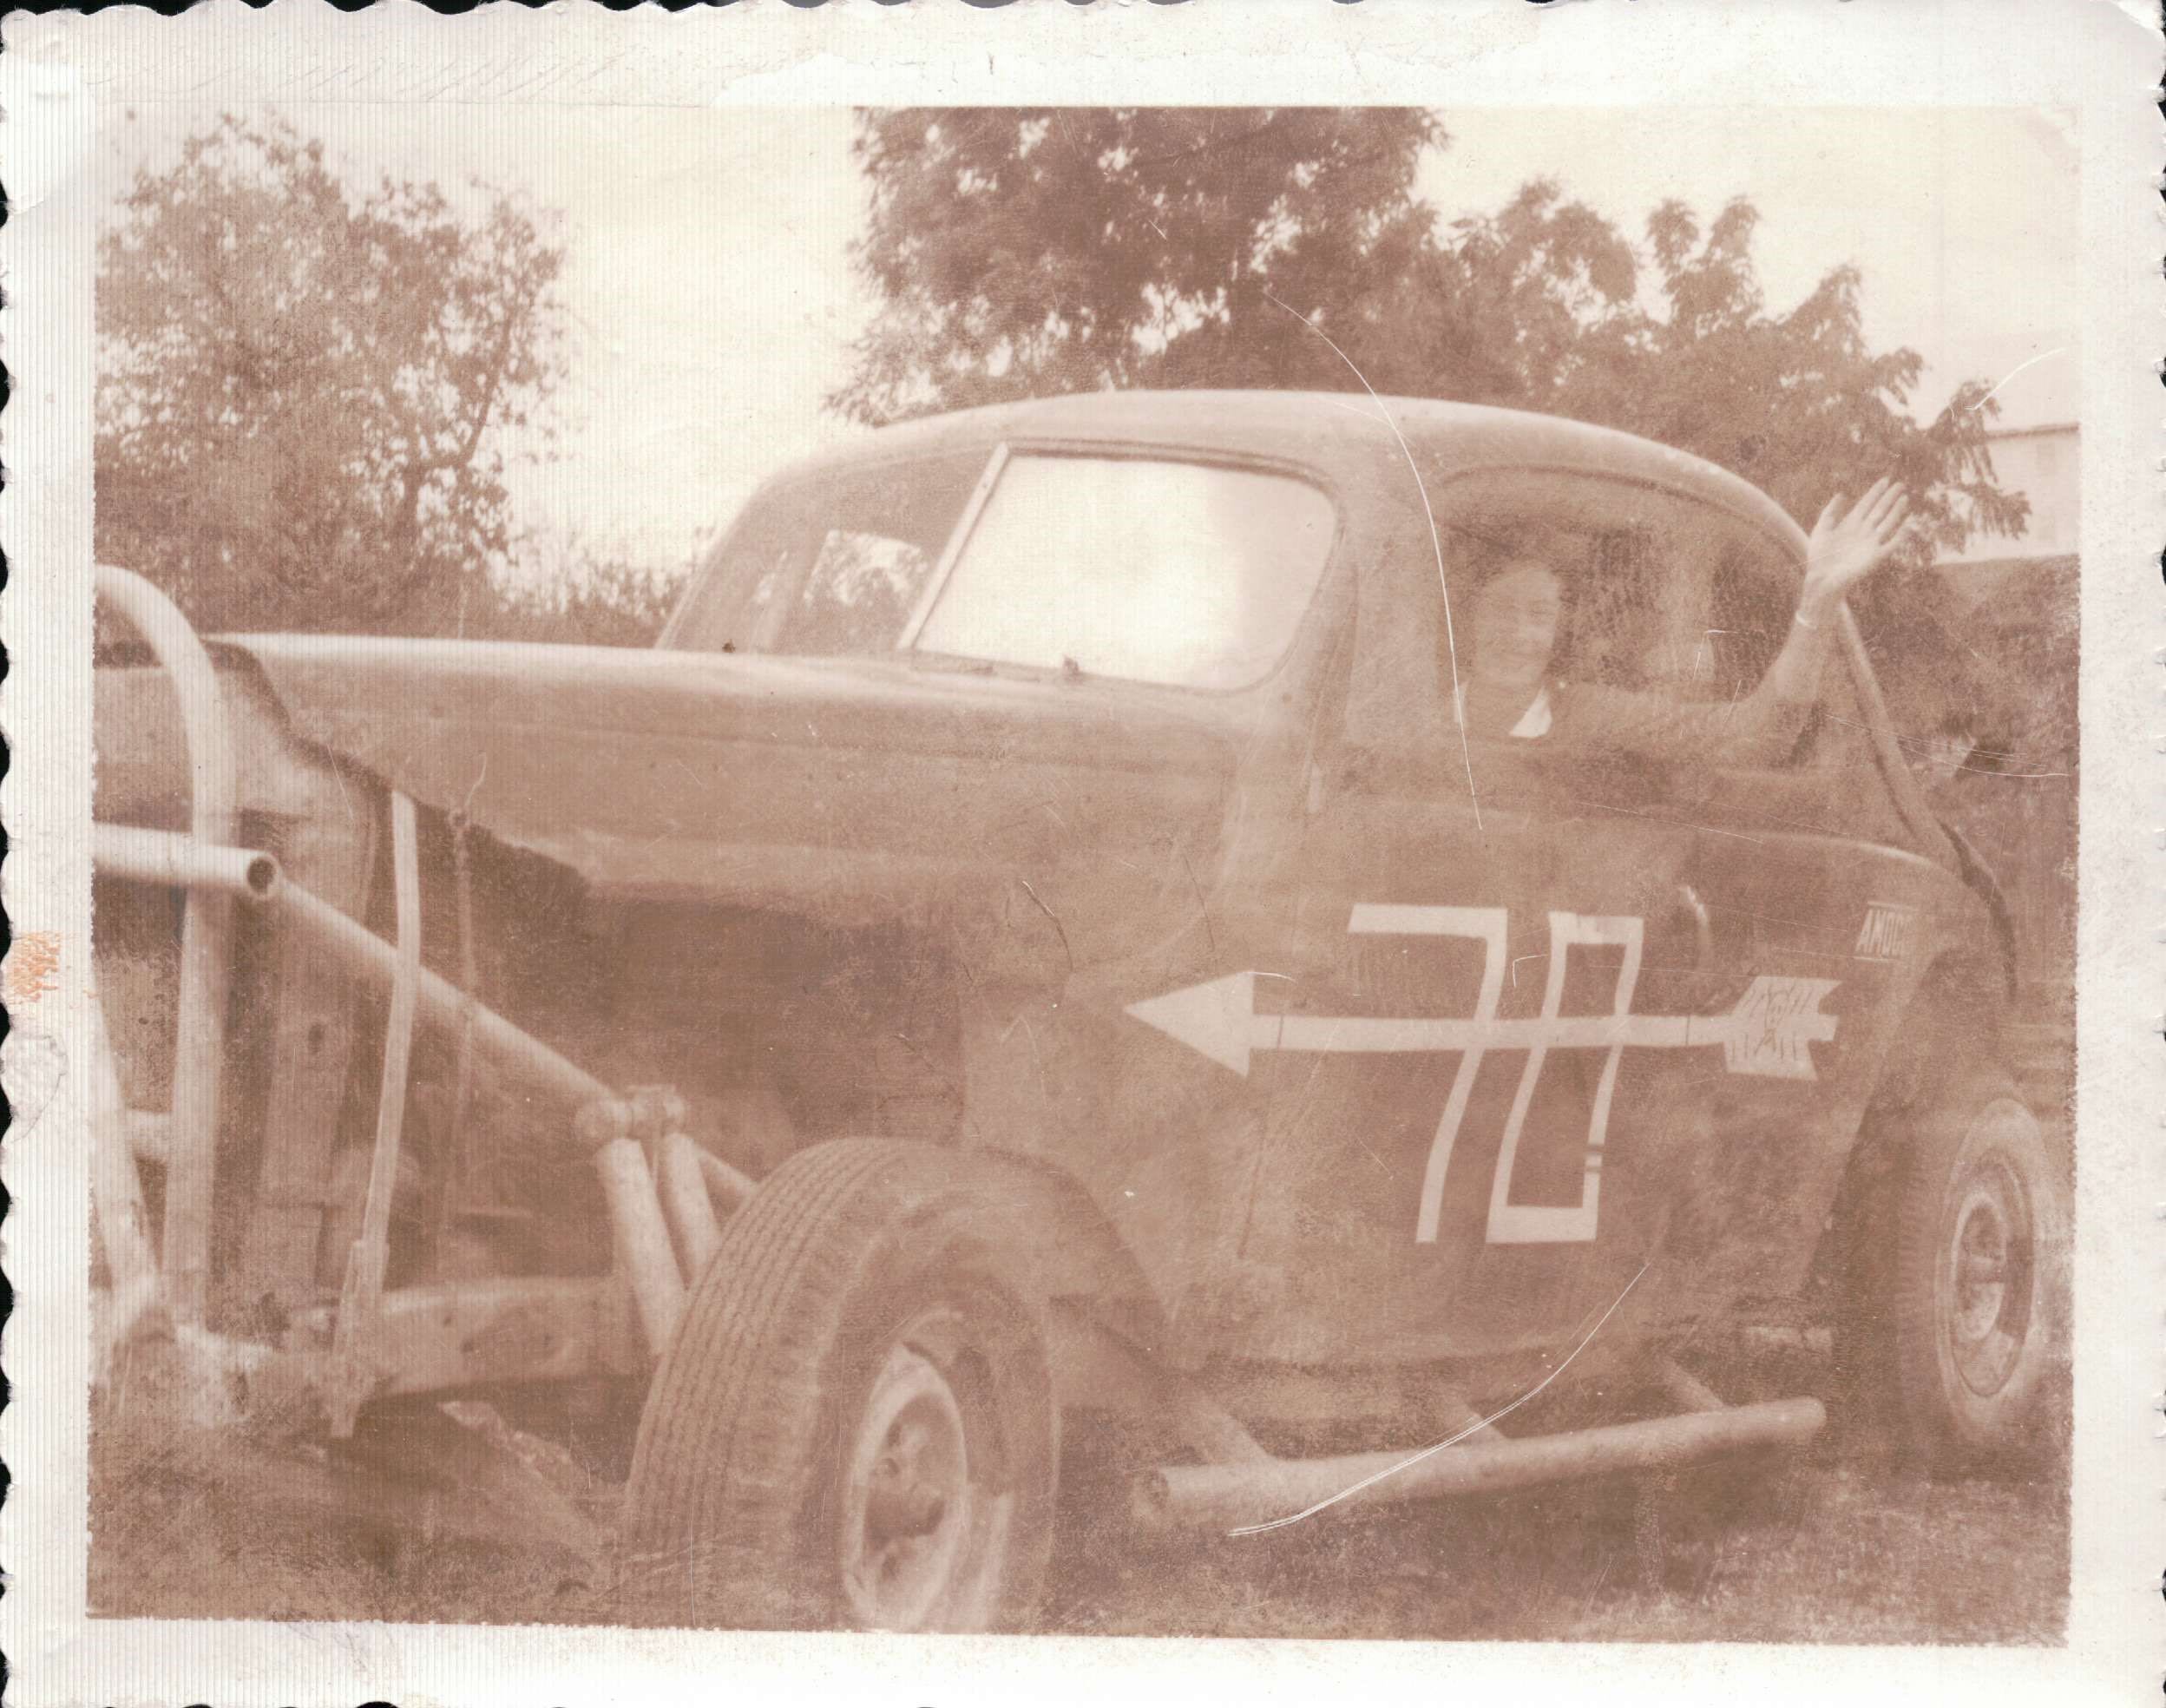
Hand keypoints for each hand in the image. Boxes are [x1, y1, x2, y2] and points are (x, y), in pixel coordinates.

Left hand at [1803, 478, 1910, 608]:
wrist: (1821, 579)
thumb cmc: (1819, 556)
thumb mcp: (1821, 530)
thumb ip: (1830, 512)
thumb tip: (1842, 494)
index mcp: (1851, 524)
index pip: (1867, 504)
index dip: (1876, 492)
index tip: (1886, 480)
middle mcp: (1863, 531)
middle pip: (1879, 511)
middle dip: (1889, 497)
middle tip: (1900, 485)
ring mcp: (1871, 543)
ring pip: (1887, 523)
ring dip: (1896, 511)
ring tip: (1904, 498)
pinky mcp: (1876, 557)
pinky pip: (1892, 544)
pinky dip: (1901, 536)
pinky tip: (1908, 525)